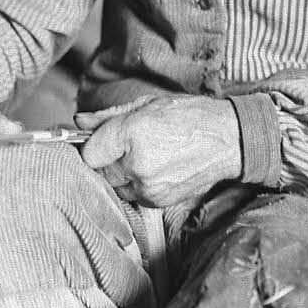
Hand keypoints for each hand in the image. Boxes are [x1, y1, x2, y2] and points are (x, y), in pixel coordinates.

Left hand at [76, 96, 241, 206]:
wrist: (228, 140)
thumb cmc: (188, 117)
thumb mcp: (146, 105)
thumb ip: (108, 116)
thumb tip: (78, 122)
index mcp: (131, 134)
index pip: (87, 154)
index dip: (88, 147)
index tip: (95, 141)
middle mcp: (137, 164)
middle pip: (98, 172)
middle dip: (104, 161)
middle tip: (122, 147)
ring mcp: (148, 187)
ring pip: (114, 186)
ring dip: (120, 175)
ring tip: (143, 156)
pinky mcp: (158, 202)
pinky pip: (132, 196)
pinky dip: (136, 185)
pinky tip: (154, 169)